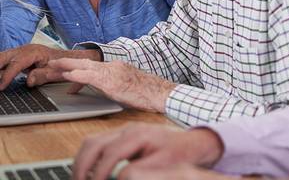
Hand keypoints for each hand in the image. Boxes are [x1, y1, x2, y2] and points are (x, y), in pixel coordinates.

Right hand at [0, 44, 100, 89]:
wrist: (66, 57)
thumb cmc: (61, 64)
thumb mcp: (54, 71)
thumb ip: (42, 76)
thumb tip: (29, 81)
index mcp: (34, 52)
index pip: (16, 63)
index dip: (7, 75)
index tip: (1, 86)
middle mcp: (25, 50)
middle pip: (4, 57)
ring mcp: (20, 52)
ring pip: (2, 57)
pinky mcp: (17, 56)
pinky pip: (5, 61)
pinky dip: (1, 68)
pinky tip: (0, 78)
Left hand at [48, 58, 176, 111]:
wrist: (160, 93)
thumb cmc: (148, 92)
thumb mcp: (128, 85)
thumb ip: (114, 84)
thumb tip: (103, 89)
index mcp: (116, 67)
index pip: (93, 66)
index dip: (78, 70)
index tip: (66, 75)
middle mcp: (113, 66)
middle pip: (86, 62)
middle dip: (68, 62)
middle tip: (53, 63)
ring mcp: (113, 73)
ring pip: (86, 67)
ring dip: (68, 66)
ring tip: (53, 67)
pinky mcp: (112, 82)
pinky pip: (91, 76)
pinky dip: (77, 75)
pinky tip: (67, 75)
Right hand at [72, 123, 223, 179]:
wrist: (191, 142)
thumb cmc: (179, 152)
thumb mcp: (163, 165)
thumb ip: (139, 172)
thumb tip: (117, 177)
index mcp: (138, 134)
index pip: (110, 153)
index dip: (98, 173)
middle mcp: (128, 130)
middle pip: (94, 143)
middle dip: (82, 166)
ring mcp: (124, 131)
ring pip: (93, 142)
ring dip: (83, 161)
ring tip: (80, 179)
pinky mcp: (123, 137)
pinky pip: (99, 143)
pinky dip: (90, 158)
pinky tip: (91, 172)